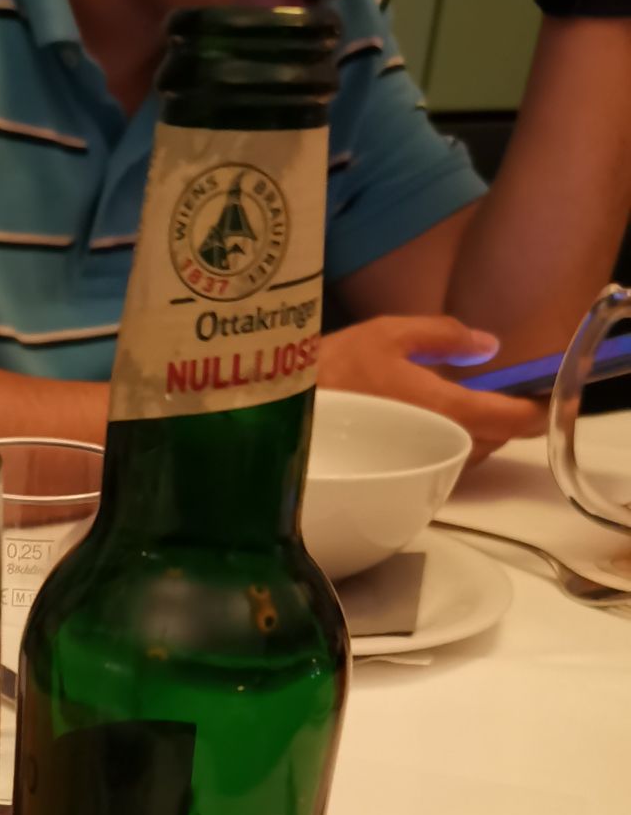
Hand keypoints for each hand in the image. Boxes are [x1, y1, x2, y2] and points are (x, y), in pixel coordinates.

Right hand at [319, 316, 545, 462]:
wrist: (273, 418)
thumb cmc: (328, 370)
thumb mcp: (385, 333)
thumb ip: (442, 334)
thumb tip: (487, 346)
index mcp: (438, 406)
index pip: (507, 419)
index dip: (533, 411)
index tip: (541, 399)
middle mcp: (431, 444)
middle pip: (490, 442)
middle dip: (502, 422)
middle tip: (503, 398)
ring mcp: (412, 468)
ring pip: (465, 459)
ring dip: (476, 438)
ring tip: (469, 412)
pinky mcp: (393, 481)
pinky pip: (437, 468)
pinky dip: (448, 449)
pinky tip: (432, 430)